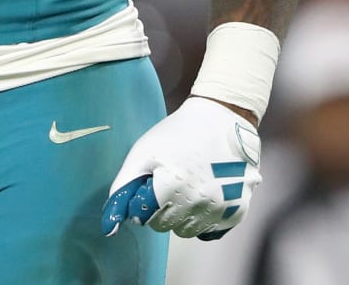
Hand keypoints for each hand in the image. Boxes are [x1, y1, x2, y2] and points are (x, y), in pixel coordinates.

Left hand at [101, 96, 260, 240]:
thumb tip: (110, 226)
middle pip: (165, 226)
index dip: (144, 200)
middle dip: (161, 209)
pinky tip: (205, 194)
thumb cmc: (177, 134)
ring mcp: (220, 209)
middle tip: (169, 183)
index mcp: (171, 188)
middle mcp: (198, 203)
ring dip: (182, 215)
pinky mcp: (238, 211)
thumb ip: (123, 188)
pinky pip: (210, 231)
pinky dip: (204, 218)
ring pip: (187, 231)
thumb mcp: (142, 153)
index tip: (151, 183)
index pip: (145, 217)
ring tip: (187, 186)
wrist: (222, 118)